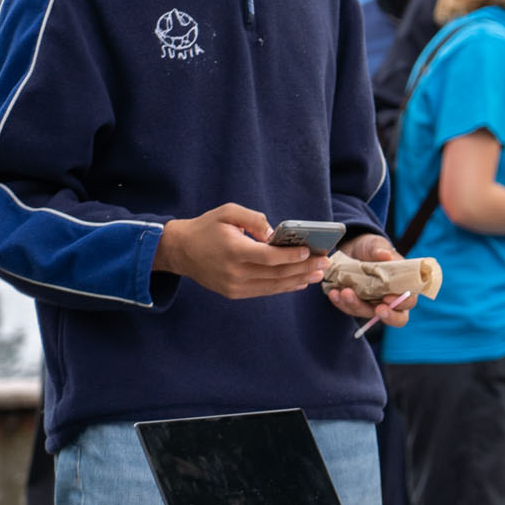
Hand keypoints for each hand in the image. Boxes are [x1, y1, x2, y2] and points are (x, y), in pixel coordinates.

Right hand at [155, 204, 327, 299]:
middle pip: (276, 274)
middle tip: (325, 262)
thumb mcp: (228, 212)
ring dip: (298, 280)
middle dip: (304, 268)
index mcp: (233, 251)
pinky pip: (264, 291)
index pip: (269, 257)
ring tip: (318, 274)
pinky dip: (283, 287)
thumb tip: (275, 233)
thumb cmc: (207, 227)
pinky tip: (299, 282)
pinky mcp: (233, 293)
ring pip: (273, 286)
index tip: (310, 251)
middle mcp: (234, 272)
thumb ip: (254, 219)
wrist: (180, 250)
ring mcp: (234, 286)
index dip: (291, 256)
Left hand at [323, 232, 414, 326]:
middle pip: (396, 318)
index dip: (402, 302)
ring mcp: (372, 304)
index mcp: (403, 285)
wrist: (351, 250)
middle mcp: (391, 299)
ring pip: (367, 313)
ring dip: (356, 305)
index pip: (409, 301)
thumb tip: (387, 255)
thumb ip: (381, 250)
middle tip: (377, 309)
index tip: (389, 297)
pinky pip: (349, 309)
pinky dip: (341, 302)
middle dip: (387, 316)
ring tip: (345, 292)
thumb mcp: (376, 245)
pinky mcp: (355, 304)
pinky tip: (334, 292)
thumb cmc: (371, 248)